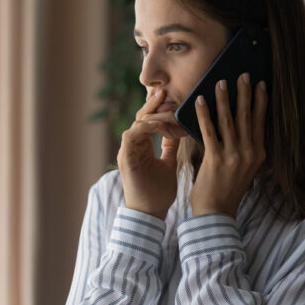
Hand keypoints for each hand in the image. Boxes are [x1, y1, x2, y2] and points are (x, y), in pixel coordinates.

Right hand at [117, 89, 186, 219]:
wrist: (150, 214)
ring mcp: (127, 151)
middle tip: (165, 91)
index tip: (172, 98)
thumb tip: (178, 131)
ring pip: (136, 123)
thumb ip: (170, 147)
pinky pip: (132, 135)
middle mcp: (132, 146)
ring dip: (151, 114)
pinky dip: (145, 128)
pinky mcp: (126, 158)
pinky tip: (159, 124)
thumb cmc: (159, 192)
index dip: (159, 109)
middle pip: (141, 118)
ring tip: (165, 104)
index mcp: (142, 146)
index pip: (148, 120)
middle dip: (153, 104)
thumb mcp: (169, 164)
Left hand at [190, 73, 267, 217]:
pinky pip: (209, 130)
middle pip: (247, 116)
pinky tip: (200, 100)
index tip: (261, 84)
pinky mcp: (215, 158)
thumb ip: (245, 149)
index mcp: (258, 154)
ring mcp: (233, 156)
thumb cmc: (227, 190)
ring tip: (221, 82)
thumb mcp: (245, 169)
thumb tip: (241, 126)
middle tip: (243, 74)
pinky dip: (204, 114)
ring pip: (229, 120)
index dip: (261, 101)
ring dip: (224, 99)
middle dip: (245, 93)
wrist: (216, 213)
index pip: (260, 122)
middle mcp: (249, 153)